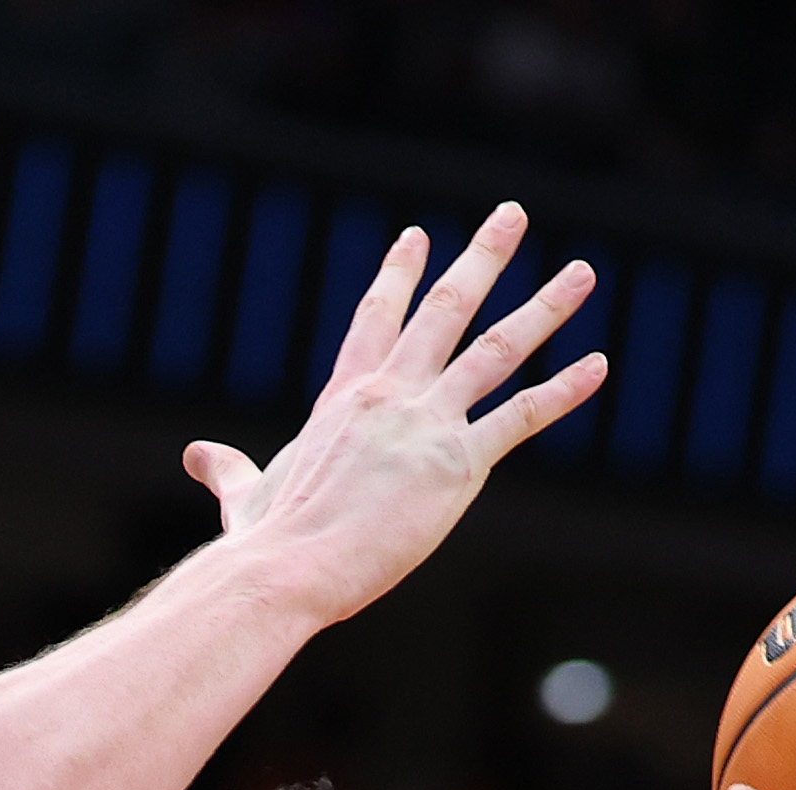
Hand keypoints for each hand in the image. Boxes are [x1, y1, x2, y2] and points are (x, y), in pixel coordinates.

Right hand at [184, 207, 604, 626]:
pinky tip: (598, 364)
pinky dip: (562, 390)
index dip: (400, 274)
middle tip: (513, 215)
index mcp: (343, 399)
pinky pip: (520, 416)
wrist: (284, 569)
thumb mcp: (245, 493)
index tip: (419, 237)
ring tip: (582, 273)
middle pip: (445, 310)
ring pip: (495, 349)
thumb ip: (228, 469)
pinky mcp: (456, 466)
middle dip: (483, 258)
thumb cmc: (262, 543)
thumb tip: (197, 456)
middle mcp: (388, 396)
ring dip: (543, 307)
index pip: (377, 319)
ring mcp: (425, 425)